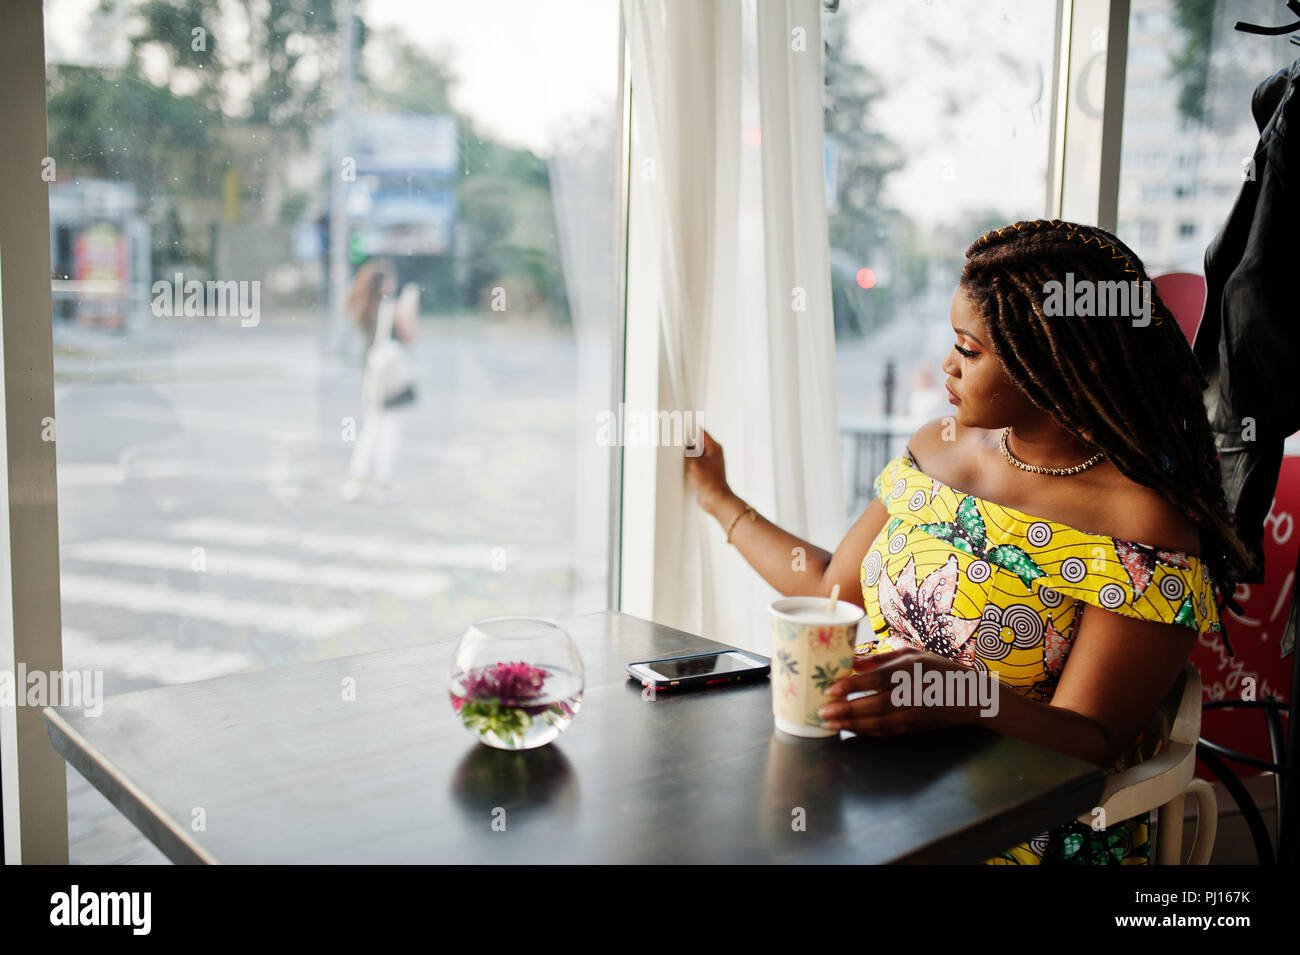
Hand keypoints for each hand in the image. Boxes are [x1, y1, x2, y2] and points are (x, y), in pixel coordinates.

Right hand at [684, 427, 732, 515]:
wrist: (716, 500)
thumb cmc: (710, 483)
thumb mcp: (694, 465)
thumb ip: (685, 453)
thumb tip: (677, 445)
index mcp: (714, 448)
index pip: (699, 431)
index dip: (687, 429)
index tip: (677, 428)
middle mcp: (712, 453)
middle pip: (695, 441)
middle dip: (684, 442)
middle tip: (674, 442)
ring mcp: (708, 462)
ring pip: (692, 452)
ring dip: (684, 453)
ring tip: (677, 455)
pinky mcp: (703, 470)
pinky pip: (692, 461)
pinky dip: (686, 462)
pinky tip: (680, 465)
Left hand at [817, 648, 993, 735]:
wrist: (972, 697)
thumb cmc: (940, 669)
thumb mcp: (914, 654)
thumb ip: (881, 658)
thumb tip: (850, 660)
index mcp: (913, 670)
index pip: (879, 678)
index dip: (854, 685)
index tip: (831, 689)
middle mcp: (914, 694)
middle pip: (876, 705)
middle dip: (846, 710)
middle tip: (823, 711)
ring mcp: (916, 714)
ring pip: (879, 723)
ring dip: (852, 724)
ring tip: (829, 723)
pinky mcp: (915, 728)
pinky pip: (886, 732)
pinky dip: (866, 732)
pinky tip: (849, 728)